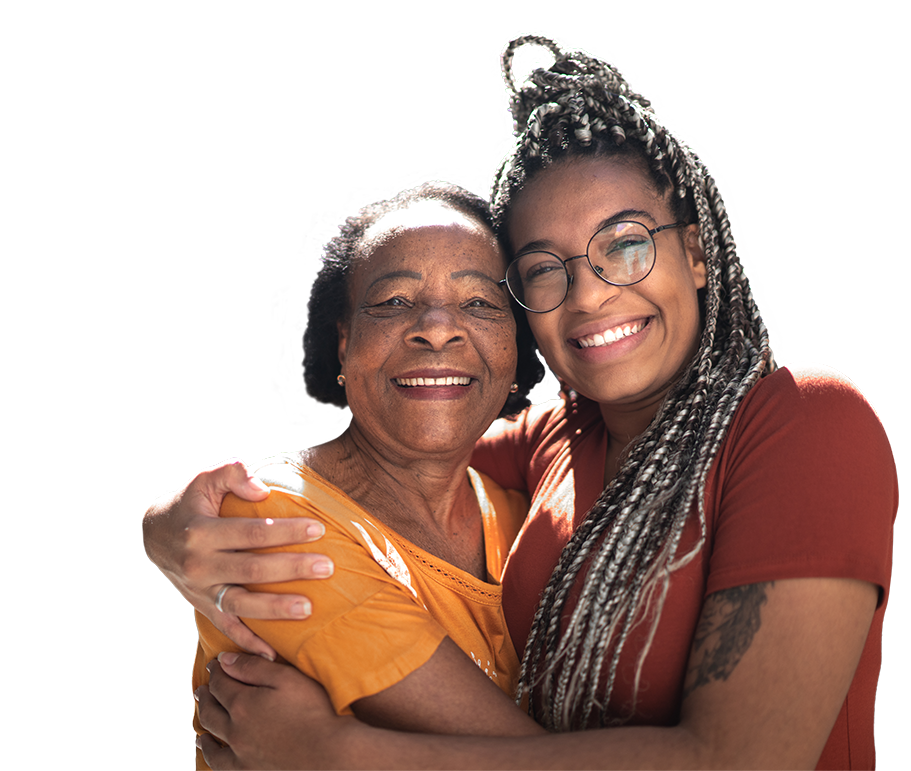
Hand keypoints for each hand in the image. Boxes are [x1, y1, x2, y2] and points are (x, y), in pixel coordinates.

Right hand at [142, 457, 333, 658]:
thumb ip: (232, 474)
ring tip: (308, 608)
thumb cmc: (192, 503)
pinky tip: (274, 654)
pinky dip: (249, 643)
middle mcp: (199, 565)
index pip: (252, 533)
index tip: (318, 529)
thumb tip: (262, 490)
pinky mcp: (203, 607)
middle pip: (252, 570)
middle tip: (327, 566)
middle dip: (292, 568)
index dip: (286, 531)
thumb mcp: (206, 479)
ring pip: (241, 605)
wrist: (156, 535)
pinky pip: (227, 628)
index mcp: (201, 532)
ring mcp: (200, 591)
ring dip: (275, 609)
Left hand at [197, 652, 349, 770]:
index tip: (215, 664)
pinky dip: (210, 755)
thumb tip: (225, 661)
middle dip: (206, 696)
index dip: (216, 671)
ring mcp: (239, 755)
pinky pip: (219, 765)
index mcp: (243, 703)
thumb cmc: (314, 711)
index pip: (221, 683)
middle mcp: (235, 731)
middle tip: (203, 688)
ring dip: (204, 726)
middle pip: (211, 710)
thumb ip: (254, 667)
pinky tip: (210, 751)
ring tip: (202, 720)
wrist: (329, 753)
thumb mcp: (287, 678)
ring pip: (211, 740)